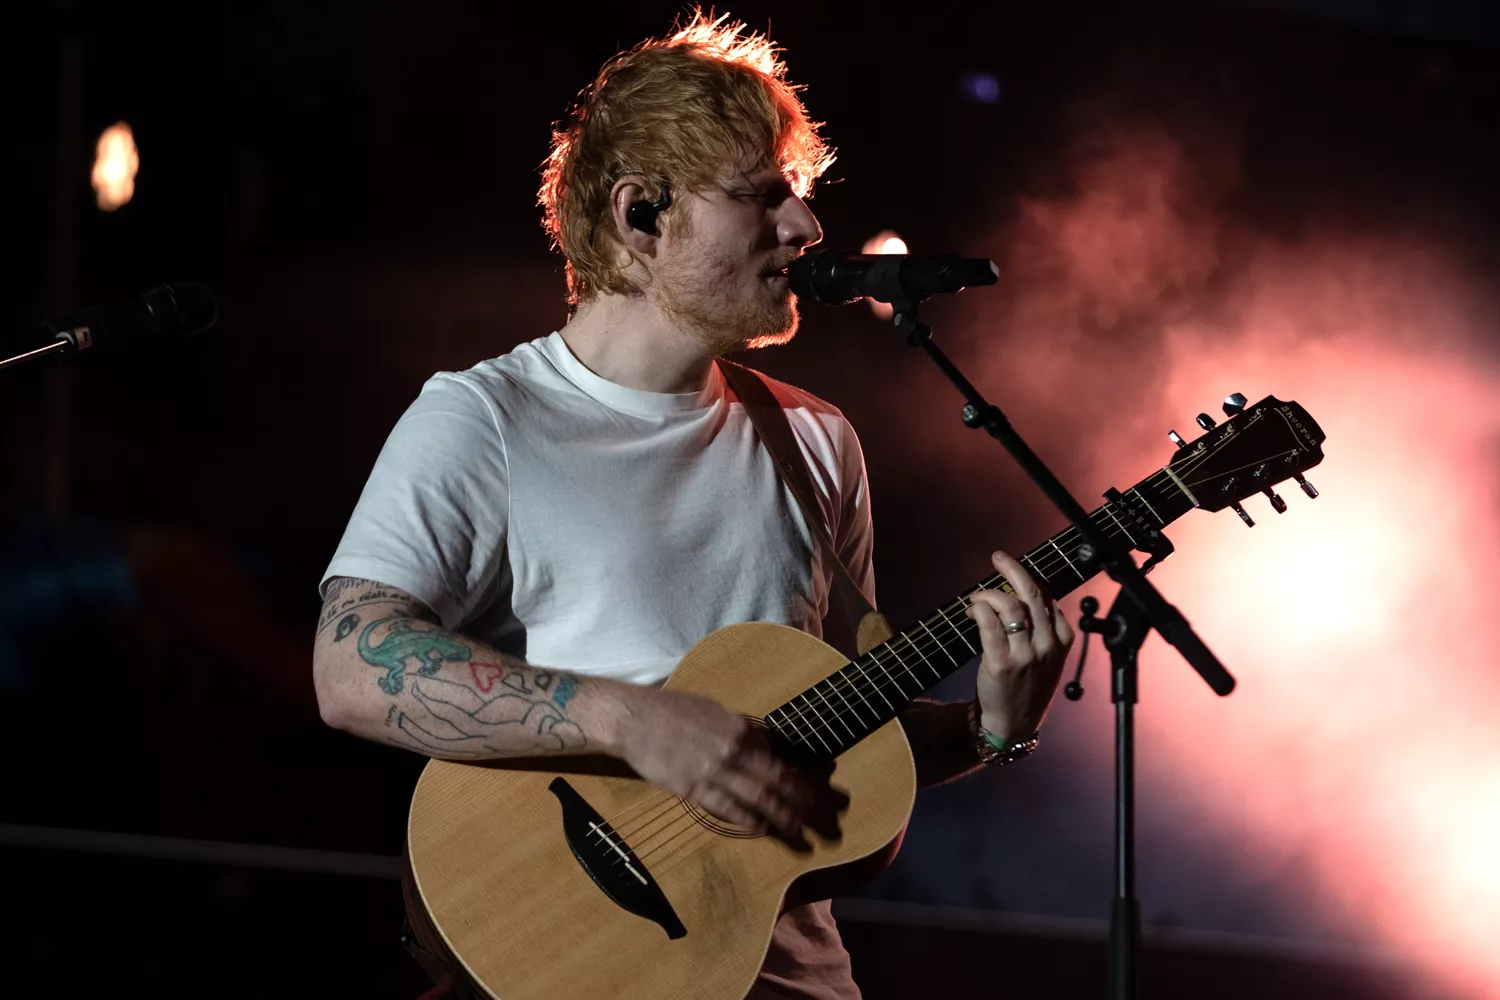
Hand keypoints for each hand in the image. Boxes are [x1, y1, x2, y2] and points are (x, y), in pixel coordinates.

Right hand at [612, 686, 843, 847]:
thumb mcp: (716, 711)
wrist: (636, 719)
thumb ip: (741, 731)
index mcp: (741, 730)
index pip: (779, 759)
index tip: (817, 790)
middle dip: (800, 802)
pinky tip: (761, 828)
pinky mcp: (692, 789)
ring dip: (779, 816)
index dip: (801, 778)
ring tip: (798, 830)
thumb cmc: (675, 710)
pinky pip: (725, 809)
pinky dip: (745, 820)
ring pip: (754, 800)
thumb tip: (765, 747)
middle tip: (819, 818)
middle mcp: (732, 752)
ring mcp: (712, 773)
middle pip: (774, 783)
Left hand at [969, 550, 1074, 740]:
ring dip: (988, 594)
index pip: (1048, 597)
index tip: (1012, 569)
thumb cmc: (1027, 686)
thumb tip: (1017, 592)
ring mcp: (1025, 655)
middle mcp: (1047, 646)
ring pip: (1009, 605)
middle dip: (1013, 569)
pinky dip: (978, 609)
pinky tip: (971, 610)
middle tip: (998, 557)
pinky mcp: (1002, 664)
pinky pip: (989, 624)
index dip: (1028, 579)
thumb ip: (1040, 628)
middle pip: (1032, 594)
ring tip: (976, 599)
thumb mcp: (1046, 657)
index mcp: (1062, 641)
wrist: (1014, 725)